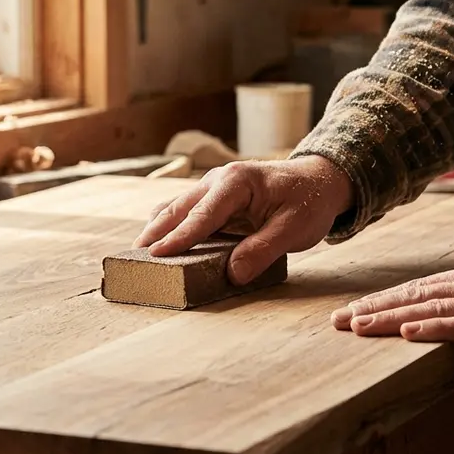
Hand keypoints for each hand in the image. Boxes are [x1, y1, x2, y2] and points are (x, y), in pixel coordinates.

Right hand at [134, 155, 354, 284]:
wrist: (319, 181)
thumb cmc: (309, 202)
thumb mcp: (294, 229)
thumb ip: (263, 250)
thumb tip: (233, 274)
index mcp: (237, 182)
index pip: (202, 215)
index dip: (179, 237)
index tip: (156, 254)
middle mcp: (218, 180)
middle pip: (179, 209)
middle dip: (156, 232)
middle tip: (133, 257)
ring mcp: (212, 186)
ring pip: (176, 207)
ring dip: (158, 228)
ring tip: (138, 253)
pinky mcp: (213, 197)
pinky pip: (186, 211)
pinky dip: (169, 225)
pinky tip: (159, 243)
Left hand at [330, 257, 453, 360]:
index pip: (419, 289)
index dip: (385, 300)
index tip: (355, 310)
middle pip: (412, 295)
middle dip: (372, 308)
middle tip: (335, 321)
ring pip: (427, 308)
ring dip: (388, 317)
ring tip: (356, 326)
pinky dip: (430, 326)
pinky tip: (405, 331)